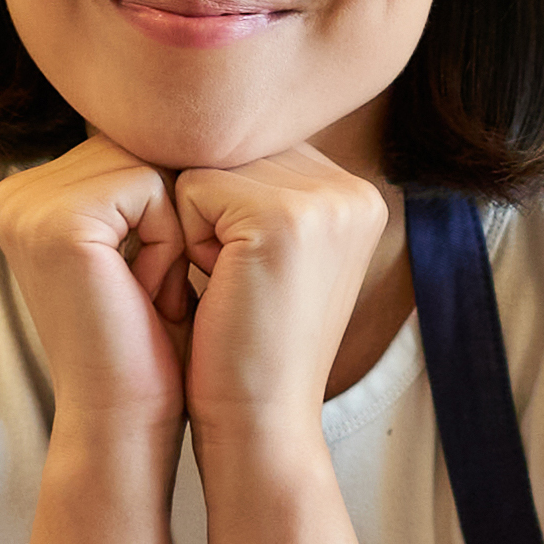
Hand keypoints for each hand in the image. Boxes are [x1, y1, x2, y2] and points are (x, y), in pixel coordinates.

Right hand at [0, 144, 193, 444]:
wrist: (128, 419)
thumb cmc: (149, 342)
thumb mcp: (141, 244)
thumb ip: (139, 177)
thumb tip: (191, 106)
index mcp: (27, 193)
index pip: (126, 145)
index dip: (165, 206)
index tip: (148, 278)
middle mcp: (15, 192)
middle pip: (136, 146)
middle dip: (170, 215)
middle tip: (151, 289)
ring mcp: (28, 205)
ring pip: (149, 163)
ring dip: (174, 231)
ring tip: (149, 292)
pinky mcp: (59, 222)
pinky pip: (152, 188)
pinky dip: (169, 243)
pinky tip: (145, 294)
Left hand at [162, 148, 401, 417]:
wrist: (260, 423)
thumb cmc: (248, 346)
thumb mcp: (270, 254)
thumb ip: (262, 186)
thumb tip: (206, 121)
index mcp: (357, 195)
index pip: (256, 152)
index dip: (227, 212)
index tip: (249, 278)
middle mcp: (354, 189)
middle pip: (234, 152)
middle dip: (212, 216)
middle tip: (237, 286)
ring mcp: (325, 201)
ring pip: (209, 167)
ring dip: (197, 229)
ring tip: (230, 287)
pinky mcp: (283, 218)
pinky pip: (191, 188)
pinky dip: (187, 240)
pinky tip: (219, 288)